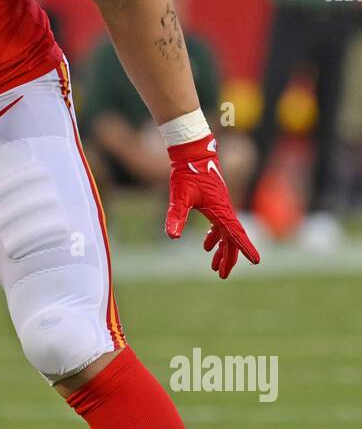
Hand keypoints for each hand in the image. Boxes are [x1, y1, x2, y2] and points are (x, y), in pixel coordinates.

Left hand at [165, 133, 259, 278]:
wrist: (192, 153)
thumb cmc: (187, 173)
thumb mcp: (179, 196)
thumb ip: (176, 216)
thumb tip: (172, 236)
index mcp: (221, 210)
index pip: (236, 234)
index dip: (245, 249)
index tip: (256, 262)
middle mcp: (224, 210)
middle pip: (231, 238)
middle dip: (229, 257)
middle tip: (222, 275)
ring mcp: (221, 206)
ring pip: (226, 233)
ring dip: (222, 250)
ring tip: (215, 267)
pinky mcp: (215, 203)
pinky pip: (220, 224)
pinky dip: (215, 236)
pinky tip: (207, 245)